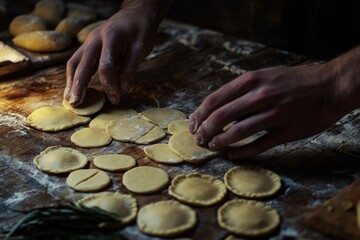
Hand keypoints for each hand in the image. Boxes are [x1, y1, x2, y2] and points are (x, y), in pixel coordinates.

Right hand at [64, 2, 158, 105]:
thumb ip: (130, 68)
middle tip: (75, 103)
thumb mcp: (141, 48)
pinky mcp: (89, 47)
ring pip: (75, 62)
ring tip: (69, 99)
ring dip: (71, 81)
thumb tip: (122, 90)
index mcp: (110, 37)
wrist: (136, 13)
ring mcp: (89, 42)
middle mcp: (95, 39)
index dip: (109, 84)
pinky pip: (77, 61)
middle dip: (78, 85)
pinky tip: (74, 88)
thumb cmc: (141, 29)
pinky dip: (74, 75)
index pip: (105, 66)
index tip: (116, 98)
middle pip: (82, 64)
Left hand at [189, 61, 353, 158]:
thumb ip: (242, 91)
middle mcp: (261, 96)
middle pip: (222, 117)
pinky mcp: (287, 131)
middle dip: (205, 130)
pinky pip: (259, 145)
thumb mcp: (265, 76)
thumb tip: (217, 109)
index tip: (193, 125)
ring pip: (238, 132)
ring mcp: (275, 114)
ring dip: (221, 142)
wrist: (329, 86)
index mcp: (252, 81)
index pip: (215, 99)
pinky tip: (233, 154)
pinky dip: (242, 152)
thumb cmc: (294, 81)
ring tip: (214, 147)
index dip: (199, 115)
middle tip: (199, 140)